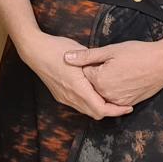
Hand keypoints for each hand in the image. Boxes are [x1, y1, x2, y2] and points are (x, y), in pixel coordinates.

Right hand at [14, 32, 134, 118]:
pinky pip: (78, 106)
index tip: (128, 106)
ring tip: (112, 99)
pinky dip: (90, 104)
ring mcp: (64, 97)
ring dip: (100, 108)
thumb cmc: (58, 48)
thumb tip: (110, 68)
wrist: (34, 51)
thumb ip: (95, 63)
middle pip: (95, 113)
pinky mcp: (60, 96)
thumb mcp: (80, 52)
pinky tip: (96, 94)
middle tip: (123, 104)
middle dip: (110, 111)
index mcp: (78, 87)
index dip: (116, 110)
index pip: (101, 109)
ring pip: (86, 111)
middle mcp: (70, 96)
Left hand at [66, 36, 162, 106]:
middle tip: (111, 63)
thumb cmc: (138, 53)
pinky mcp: (128, 104)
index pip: (84, 73)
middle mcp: (107, 95)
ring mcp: (118, 101)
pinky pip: (114, 99)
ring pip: (103, 93)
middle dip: (95, 75)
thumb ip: (87, 56)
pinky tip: (123, 78)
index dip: (90, 63)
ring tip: (118, 70)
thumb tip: (66, 58)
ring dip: (105, 84)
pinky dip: (114, 90)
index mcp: (100, 81)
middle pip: (92, 85)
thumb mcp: (111, 50)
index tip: (100, 57)